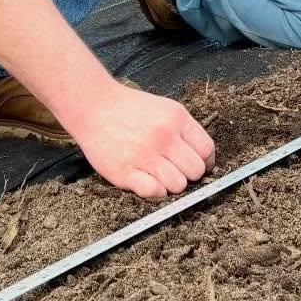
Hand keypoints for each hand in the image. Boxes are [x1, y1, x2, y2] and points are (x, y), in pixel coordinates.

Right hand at [71, 81, 215, 198]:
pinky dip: (154, 191)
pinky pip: (154, 192)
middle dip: (189, 175)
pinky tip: (147, 181)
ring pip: (178, 186)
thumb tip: (203, 158)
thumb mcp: (164, 108)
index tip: (199, 166)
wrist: (94, 107)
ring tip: (159, 175)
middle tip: (176, 170)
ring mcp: (145, 155)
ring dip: (172, 185)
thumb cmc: (130, 109)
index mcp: (176, 118)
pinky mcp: (125, 172)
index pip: (206, 150)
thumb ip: (184, 131)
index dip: (205, 162)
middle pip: (195, 171)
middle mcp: (164, 137)